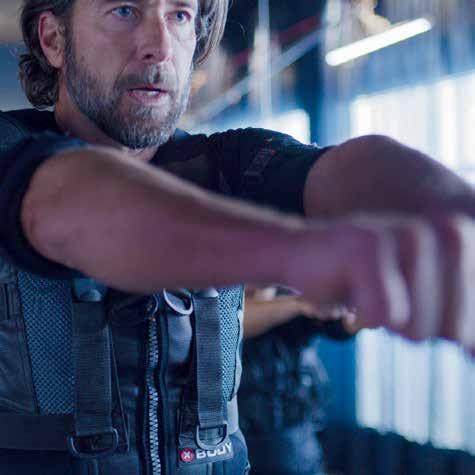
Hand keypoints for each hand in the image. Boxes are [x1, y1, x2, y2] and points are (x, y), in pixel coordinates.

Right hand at [284, 214, 474, 354]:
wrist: (302, 252)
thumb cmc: (366, 282)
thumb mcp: (428, 304)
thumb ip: (462, 325)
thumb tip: (474, 356)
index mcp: (467, 244)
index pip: (474, 326)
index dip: (452, 334)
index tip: (420, 311)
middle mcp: (452, 231)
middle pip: (456, 333)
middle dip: (416, 328)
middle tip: (388, 297)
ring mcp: (412, 234)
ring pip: (419, 328)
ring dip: (386, 321)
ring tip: (369, 290)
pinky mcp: (369, 245)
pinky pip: (382, 315)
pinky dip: (360, 317)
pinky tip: (349, 290)